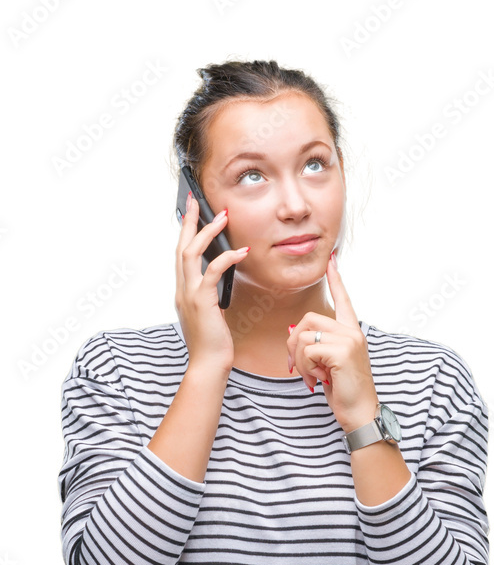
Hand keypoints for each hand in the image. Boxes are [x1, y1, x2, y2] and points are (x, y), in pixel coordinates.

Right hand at [175, 195, 249, 373]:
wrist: (208, 365)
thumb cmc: (212, 343)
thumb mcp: (208, 313)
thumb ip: (208, 295)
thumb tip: (215, 282)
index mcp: (183, 291)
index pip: (181, 254)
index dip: (185, 232)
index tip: (191, 212)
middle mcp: (181, 289)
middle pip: (181, 246)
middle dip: (189, 221)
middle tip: (196, 200)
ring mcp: (188, 294)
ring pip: (191, 253)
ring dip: (207, 232)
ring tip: (222, 217)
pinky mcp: (201, 301)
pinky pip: (212, 272)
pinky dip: (226, 259)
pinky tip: (241, 252)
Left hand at [287, 253, 379, 432]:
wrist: (361, 414)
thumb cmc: (345, 392)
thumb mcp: (328, 365)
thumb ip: (316, 346)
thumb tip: (292, 332)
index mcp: (352, 332)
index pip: (343, 300)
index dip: (336, 280)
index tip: (332, 260)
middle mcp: (352, 332)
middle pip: (307, 319)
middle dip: (293, 344)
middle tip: (297, 367)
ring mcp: (349, 340)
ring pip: (303, 335)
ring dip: (299, 360)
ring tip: (312, 377)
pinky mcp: (342, 351)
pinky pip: (307, 350)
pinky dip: (305, 368)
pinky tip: (317, 381)